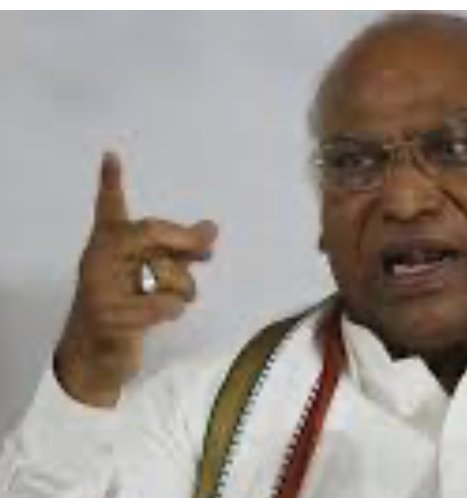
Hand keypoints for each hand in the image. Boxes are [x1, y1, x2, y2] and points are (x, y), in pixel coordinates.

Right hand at [54, 152, 217, 406]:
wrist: (96, 354)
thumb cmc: (128, 307)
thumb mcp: (156, 275)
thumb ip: (182, 250)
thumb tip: (212, 227)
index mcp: (108, 244)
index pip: (108, 207)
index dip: (111, 181)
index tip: (112, 154)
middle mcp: (98, 258)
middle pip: (150, 232)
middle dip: (185, 240)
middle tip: (209, 249)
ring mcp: (99, 287)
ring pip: (163, 272)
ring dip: (183, 289)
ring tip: (174, 300)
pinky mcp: (108, 315)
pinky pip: (161, 305)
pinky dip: (173, 311)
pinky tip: (162, 317)